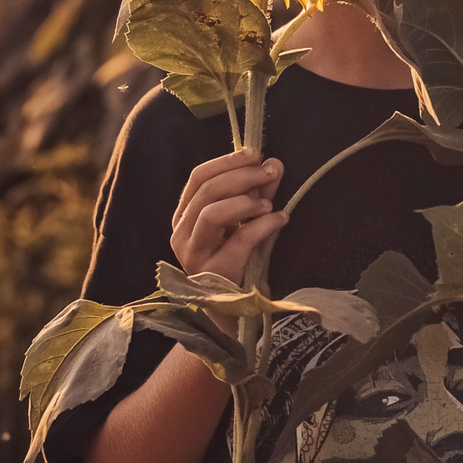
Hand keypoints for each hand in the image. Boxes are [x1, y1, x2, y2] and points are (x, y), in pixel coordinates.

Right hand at [170, 149, 286, 285]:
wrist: (238, 308)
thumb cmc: (239, 260)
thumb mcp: (246, 220)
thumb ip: (257, 193)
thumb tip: (275, 163)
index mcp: (184, 217)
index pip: (198, 178)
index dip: (227, 161)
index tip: (255, 154)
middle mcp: (182, 234)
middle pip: (207, 192)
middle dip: (242, 176)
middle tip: (270, 171)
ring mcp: (194, 255)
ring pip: (212, 214)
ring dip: (245, 201)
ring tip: (269, 204)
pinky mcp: (214, 273)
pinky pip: (239, 240)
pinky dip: (264, 225)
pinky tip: (281, 219)